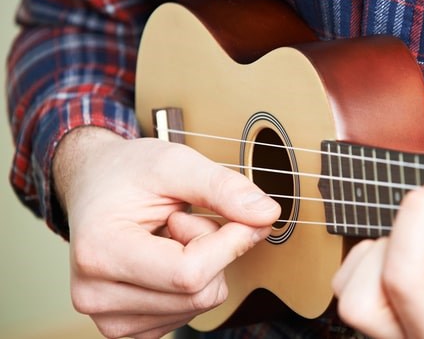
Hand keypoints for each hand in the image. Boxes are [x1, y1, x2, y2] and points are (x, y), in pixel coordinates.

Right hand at [53, 127, 279, 337]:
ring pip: (200, 304)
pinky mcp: (128, 327)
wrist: (94, 186)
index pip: (189, 274)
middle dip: (214, 251)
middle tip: (186, 218)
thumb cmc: (128, 172)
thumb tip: (267, 214)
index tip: (240, 215)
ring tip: (170, 234)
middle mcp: (96, 295)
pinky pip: (191, 312)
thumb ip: (222, 187)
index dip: (229, 243)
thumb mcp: (175, 162)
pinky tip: (167, 255)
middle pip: (199, 293)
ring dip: (204, 265)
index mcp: (98, 252)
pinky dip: (194, 282)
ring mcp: (110, 318)